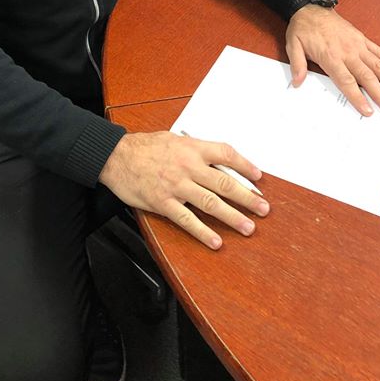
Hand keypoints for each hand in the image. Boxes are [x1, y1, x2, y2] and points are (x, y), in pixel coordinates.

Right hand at [98, 131, 268, 248]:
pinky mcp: (163, 203)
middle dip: (247, 197)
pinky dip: (203, 232)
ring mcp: (176, 186)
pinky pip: (187, 220)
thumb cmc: (145, 146)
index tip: (259, 177)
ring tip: (248, 227)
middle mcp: (187, 166)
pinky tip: (216, 241)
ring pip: (211, 203)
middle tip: (263, 208)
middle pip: (224, 182)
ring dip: (232, 216)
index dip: (245, 166)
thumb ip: (195, 149)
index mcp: (192, 148)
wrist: (116, 156)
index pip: (226, 154)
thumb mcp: (174, 139)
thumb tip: (217, 159)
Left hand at [285, 6, 379, 115]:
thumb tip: (297, 82)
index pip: (347, 81)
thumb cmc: (303, 28)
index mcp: (331, 56)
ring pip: (379, 65)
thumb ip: (297, 64)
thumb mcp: (293, 45)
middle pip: (368, 77)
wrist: (310, 7)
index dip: (358, 97)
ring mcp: (358, 45)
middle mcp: (348, 52)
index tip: (368, 111)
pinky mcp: (362, 39)